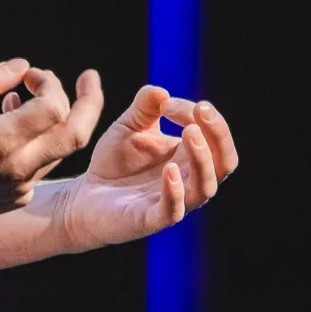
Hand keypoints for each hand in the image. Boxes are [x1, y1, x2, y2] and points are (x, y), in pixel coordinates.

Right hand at [0, 60, 105, 238]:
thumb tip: (22, 65)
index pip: (53, 107)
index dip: (49, 83)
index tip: (29, 74)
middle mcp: (17, 170)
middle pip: (76, 134)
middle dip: (90, 102)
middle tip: (90, 79)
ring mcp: (19, 189)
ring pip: (60, 150)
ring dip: (56, 119)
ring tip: (25, 97)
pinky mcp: (16, 200)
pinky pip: (42, 165)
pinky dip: (39, 140)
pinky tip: (10, 124)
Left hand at [51, 86, 238, 252]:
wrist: (86, 195)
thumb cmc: (115, 161)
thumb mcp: (129, 125)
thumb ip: (144, 107)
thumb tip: (161, 91)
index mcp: (190, 156)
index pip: (213, 135)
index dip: (199, 115)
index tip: (166, 103)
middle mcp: (190, 180)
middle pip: (224, 162)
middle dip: (218, 135)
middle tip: (201, 109)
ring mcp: (174, 201)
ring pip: (205, 187)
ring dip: (202, 159)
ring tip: (189, 133)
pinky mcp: (151, 219)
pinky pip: (173, 210)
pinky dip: (175, 191)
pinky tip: (169, 170)